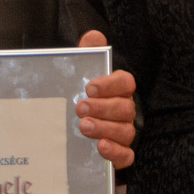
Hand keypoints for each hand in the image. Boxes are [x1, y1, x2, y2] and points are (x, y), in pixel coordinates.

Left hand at [76, 30, 135, 168]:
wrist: (66, 131)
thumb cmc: (79, 98)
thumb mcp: (79, 75)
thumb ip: (87, 55)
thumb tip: (93, 37)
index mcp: (118, 89)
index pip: (126, 82)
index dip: (110, 84)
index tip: (89, 87)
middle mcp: (125, 110)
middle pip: (125, 108)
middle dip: (102, 108)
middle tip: (80, 108)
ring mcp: (124, 133)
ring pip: (126, 131)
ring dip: (104, 128)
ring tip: (83, 126)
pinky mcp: (120, 155)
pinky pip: (127, 156)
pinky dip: (116, 152)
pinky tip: (100, 147)